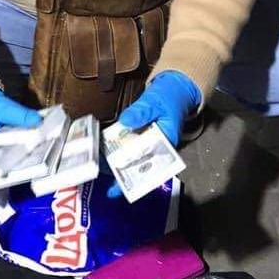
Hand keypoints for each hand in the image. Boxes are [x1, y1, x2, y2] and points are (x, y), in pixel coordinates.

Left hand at [107, 71, 200, 197]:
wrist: (175, 90)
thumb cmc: (169, 97)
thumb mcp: (155, 100)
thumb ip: (141, 110)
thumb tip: (126, 121)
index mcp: (167, 141)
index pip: (153, 162)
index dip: (139, 174)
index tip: (126, 181)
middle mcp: (159, 147)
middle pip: (142, 166)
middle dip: (126, 176)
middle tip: (111, 188)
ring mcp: (149, 144)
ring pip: (135, 160)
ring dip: (119, 166)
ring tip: (103, 174)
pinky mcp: (142, 140)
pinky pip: (130, 149)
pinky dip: (118, 152)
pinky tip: (105, 157)